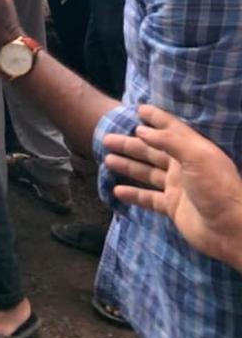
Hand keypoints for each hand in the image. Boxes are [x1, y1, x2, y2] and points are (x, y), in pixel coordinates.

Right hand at [104, 105, 241, 270]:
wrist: (230, 229)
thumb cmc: (215, 188)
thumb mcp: (196, 157)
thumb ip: (168, 141)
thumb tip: (142, 130)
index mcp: (192, 149)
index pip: (171, 128)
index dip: (155, 118)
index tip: (137, 109)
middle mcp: (183, 166)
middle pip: (152, 150)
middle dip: (130, 143)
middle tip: (107, 137)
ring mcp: (177, 187)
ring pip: (147, 172)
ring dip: (128, 165)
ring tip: (107, 159)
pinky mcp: (172, 207)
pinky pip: (147, 198)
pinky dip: (133, 194)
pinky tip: (117, 191)